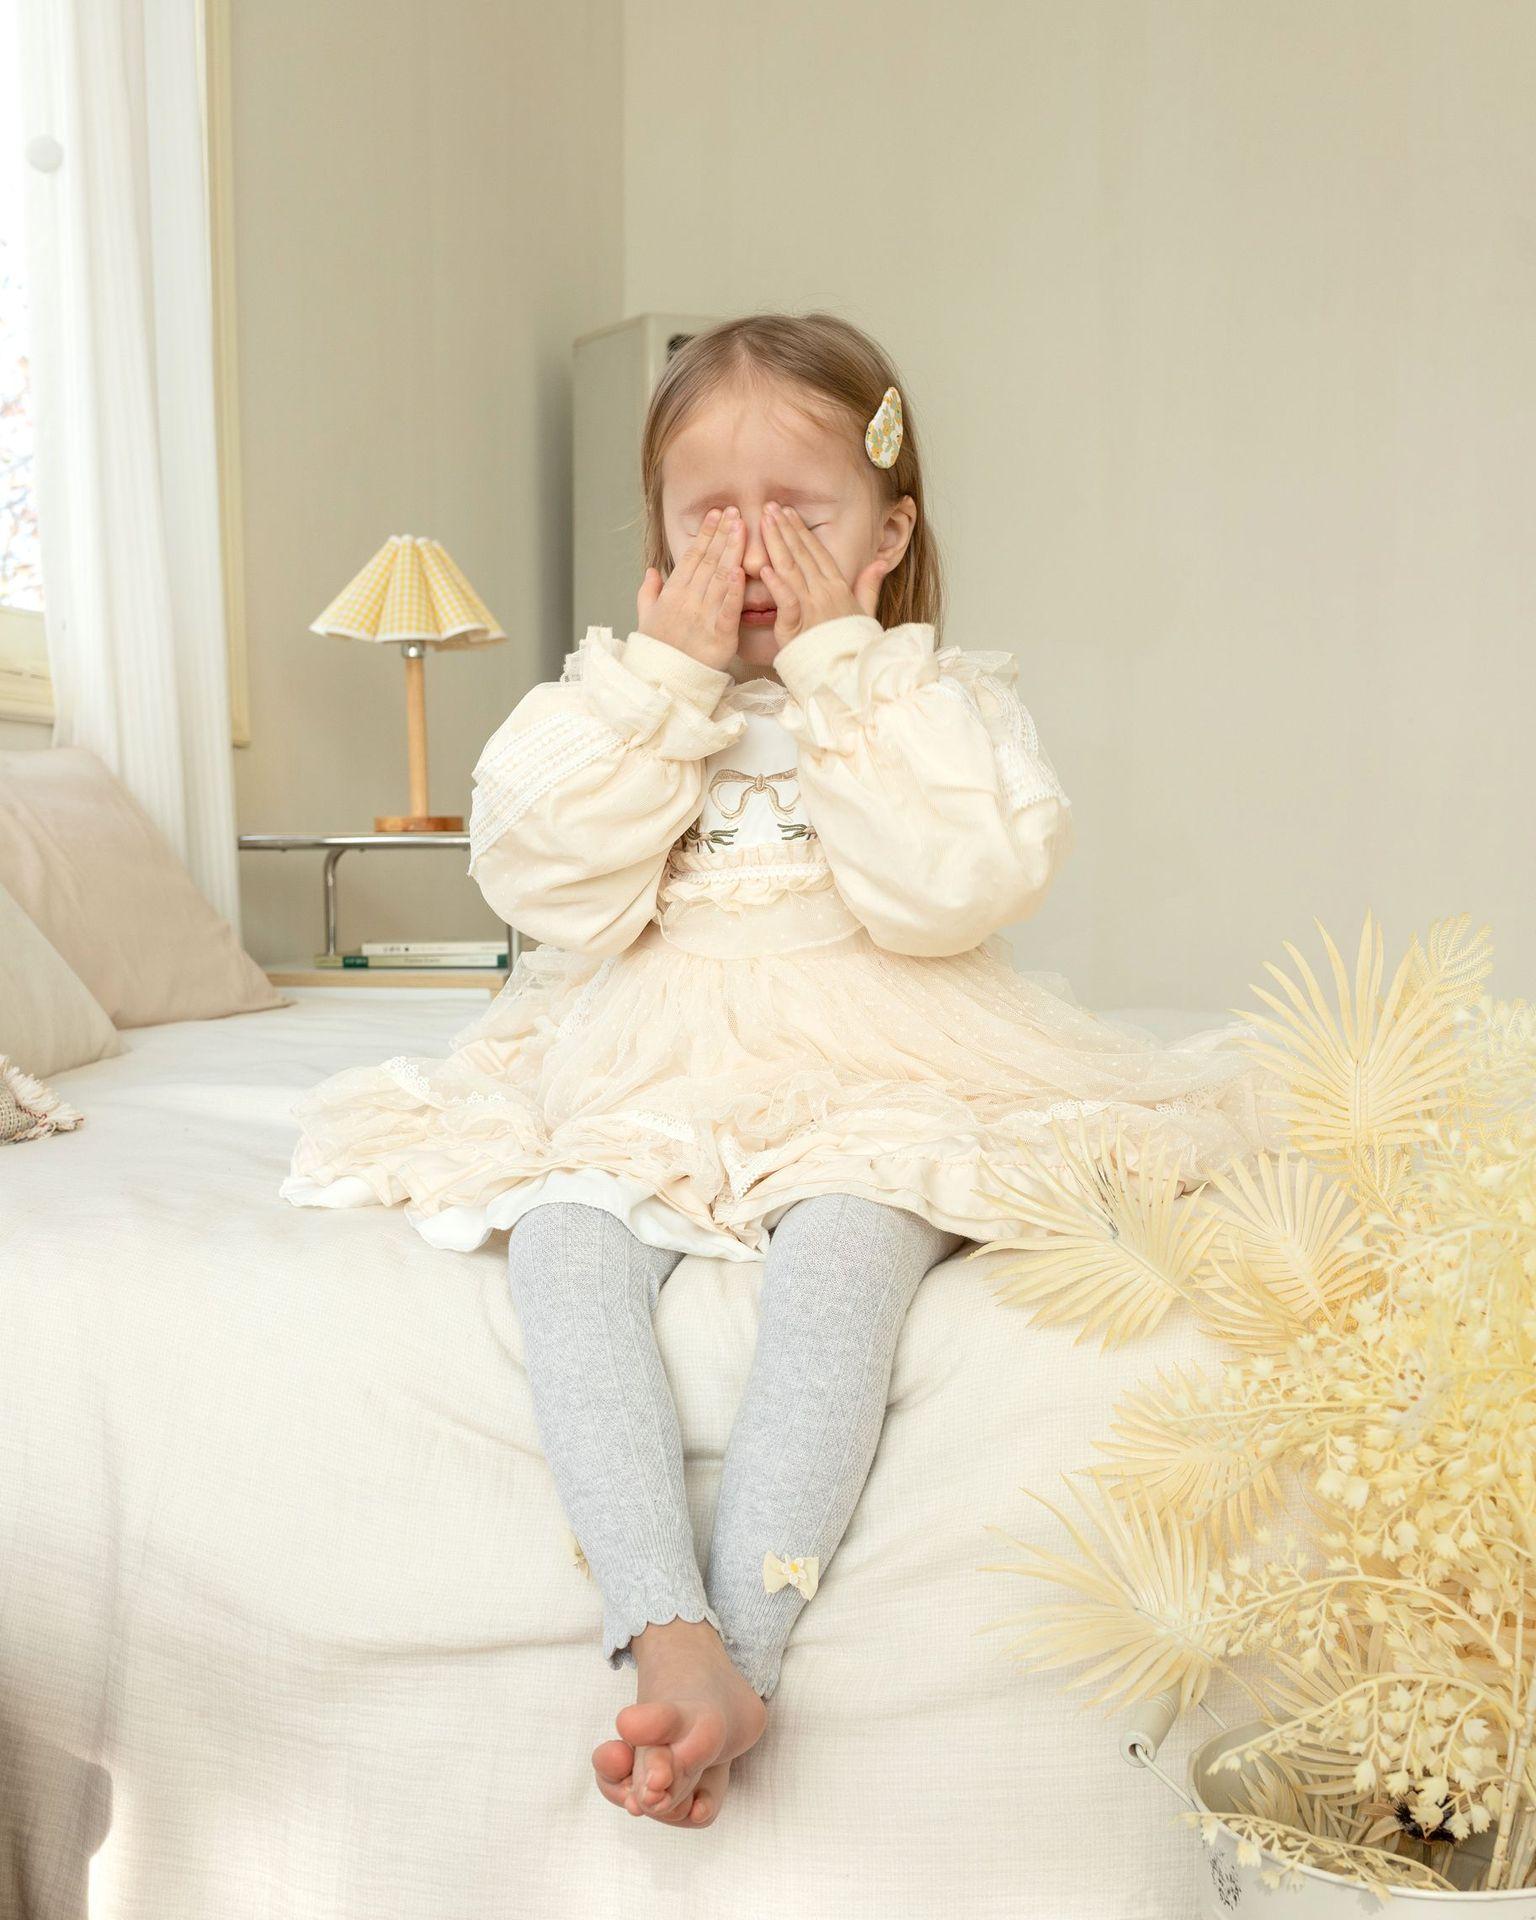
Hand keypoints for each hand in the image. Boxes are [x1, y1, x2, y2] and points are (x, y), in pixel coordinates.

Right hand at [635, 508, 745, 672]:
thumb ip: (648, 593)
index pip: (691, 557)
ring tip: (743, 528)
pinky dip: (735, 591)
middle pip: (708, 561)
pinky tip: (742, 571)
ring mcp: (703, 618)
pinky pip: (728, 610)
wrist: (663, 685)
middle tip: (735, 511)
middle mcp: (687, 602)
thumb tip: (652, 571)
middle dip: (722, 534)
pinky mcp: (719, 638)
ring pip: (720, 578)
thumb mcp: (646, 619)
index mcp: (672, 595)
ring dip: (732, 551)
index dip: (705, 534)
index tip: (716, 514)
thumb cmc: (658, 653)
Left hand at [760, 503, 885, 647]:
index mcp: (839, 588)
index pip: (817, 553)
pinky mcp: (799, 626)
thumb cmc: (853, 647)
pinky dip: (776, 584)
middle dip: (785, 529)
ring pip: (791, 570)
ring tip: (764, 523)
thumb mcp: (865, 613)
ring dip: (777, 544)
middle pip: (802, 554)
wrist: (850, 675)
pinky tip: (764, 568)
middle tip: (769, 507)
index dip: (802, 531)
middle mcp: (825, 593)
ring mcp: (812, 607)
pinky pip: (787, 601)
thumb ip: (869, 586)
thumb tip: (879, 563)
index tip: (788, 513)